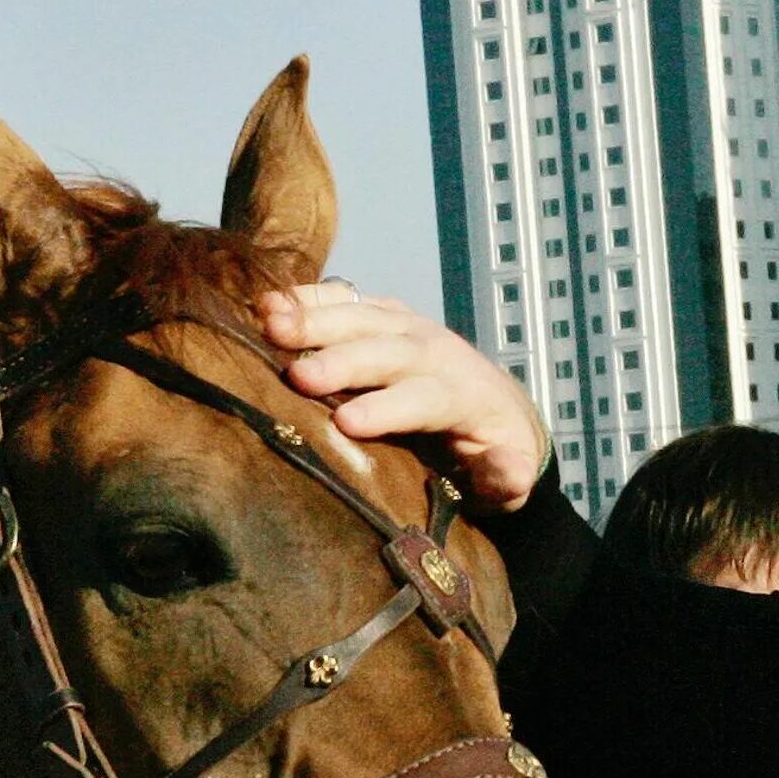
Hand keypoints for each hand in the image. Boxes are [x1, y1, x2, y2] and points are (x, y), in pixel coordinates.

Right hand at [259, 284, 548, 510]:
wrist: (497, 408)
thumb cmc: (492, 454)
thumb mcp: (508, 478)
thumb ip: (504, 476)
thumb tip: (508, 470)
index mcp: (465, 395)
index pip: (427, 398)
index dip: (389, 409)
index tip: (348, 424)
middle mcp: (437, 353)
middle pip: (389, 352)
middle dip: (343, 362)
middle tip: (298, 376)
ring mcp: (410, 328)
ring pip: (364, 318)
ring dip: (316, 319)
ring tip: (270, 323)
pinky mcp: (386, 317)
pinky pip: (348, 300)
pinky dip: (309, 299)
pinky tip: (269, 303)